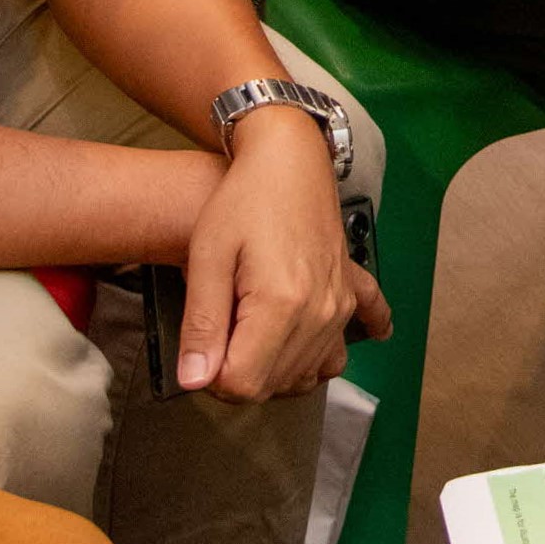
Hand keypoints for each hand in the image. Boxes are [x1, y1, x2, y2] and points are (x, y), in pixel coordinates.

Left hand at [178, 115, 386, 398]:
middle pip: (274, 384)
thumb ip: (202, 324)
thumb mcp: (207, 257)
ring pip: (306, 374)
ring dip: (274, 369)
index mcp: (281, 305)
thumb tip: (195, 381)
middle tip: (216, 339)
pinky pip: (348, 343)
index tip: (201, 352)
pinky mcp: (349, 295)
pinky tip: (322, 352)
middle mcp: (319, 313)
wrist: (289, 159)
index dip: (212, 378)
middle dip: (239, 374)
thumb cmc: (243, 200)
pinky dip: (332, 353)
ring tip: (249, 337)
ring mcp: (340, 306)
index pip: (244, 384)